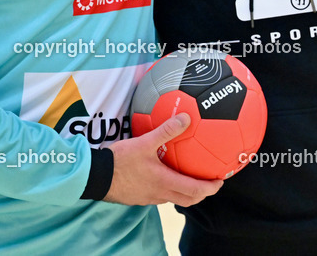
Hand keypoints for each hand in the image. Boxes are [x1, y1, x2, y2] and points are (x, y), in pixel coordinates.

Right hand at [105, 114, 223, 206]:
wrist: (96, 176)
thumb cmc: (120, 160)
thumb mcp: (144, 142)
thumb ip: (166, 130)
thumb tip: (186, 117)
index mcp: (165, 182)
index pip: (195, 191)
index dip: (210, 187)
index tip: (220, 181)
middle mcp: (160, 194)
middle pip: (188, 199)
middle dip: (203, 193)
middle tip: (211, 182)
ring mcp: (149, 198)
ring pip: (175, 199)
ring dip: (187, 192)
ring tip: (191, 178)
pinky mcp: (139, 197)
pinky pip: (161, 196)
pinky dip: (171, 189)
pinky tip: (166, 175)